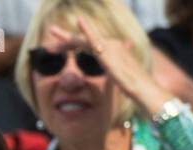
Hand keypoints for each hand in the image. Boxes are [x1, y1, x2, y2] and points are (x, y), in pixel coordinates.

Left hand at [50, 16, 170, 115]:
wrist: (141, 86)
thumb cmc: (132, 83)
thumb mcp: (117, 75)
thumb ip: (112, 69)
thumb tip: (113, 71)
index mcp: (109, 48)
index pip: (87, 44)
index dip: (71, 44)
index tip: (56, 46)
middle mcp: (109, 44)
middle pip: (82, 40)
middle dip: (65, 37)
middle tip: (51, 31)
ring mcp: (108, 46)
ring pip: (82, 39)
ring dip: (66, 36)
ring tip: (51, 30)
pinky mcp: (108, 52)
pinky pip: (95, 39)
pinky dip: (87, 30)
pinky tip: (79, 20)